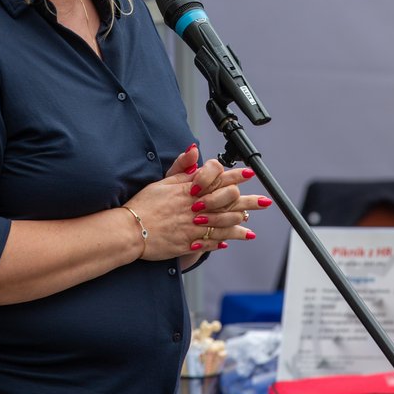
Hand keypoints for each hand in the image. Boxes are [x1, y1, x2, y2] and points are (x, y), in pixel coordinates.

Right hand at [125, 149, 271, 261]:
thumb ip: (181, 168)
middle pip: (226, 202)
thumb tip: (194, 151)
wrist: (128, 230)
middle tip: (265, 201)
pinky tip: (230, 240)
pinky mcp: (187, 242)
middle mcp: (193, 208)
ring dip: (239, 224)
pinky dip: (220, 240)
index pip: (216, 180)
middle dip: (248, 202)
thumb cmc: (143, 205)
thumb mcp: (161, 182)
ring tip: (251, 224)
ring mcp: (192, 226)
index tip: (249, 174)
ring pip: (222, 224)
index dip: (234, 176)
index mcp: (188, 191)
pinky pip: (208, 242)